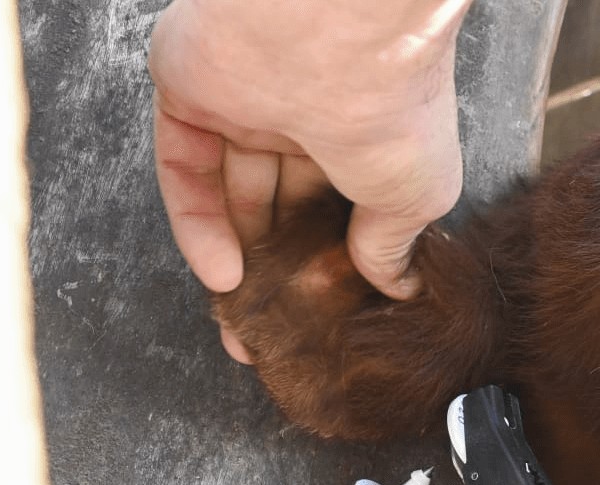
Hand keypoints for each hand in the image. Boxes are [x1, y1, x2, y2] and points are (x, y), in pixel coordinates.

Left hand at [149, 0, 472, 358]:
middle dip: (279, 267)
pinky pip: (184, 168)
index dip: (328, 260)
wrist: (340, 40)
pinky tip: (220, 276)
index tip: (326, 316)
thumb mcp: (415, 197)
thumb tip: (393, 286)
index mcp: (362, 129)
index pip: (335, 201)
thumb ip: (392, 245)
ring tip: (245, 321)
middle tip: (277, 330)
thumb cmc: (396, 112)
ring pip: (231, 190)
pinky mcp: (190, 92)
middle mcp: (304, 113)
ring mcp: (243, 101)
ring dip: (237, 256)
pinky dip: (197, 224)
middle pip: (280, 201)